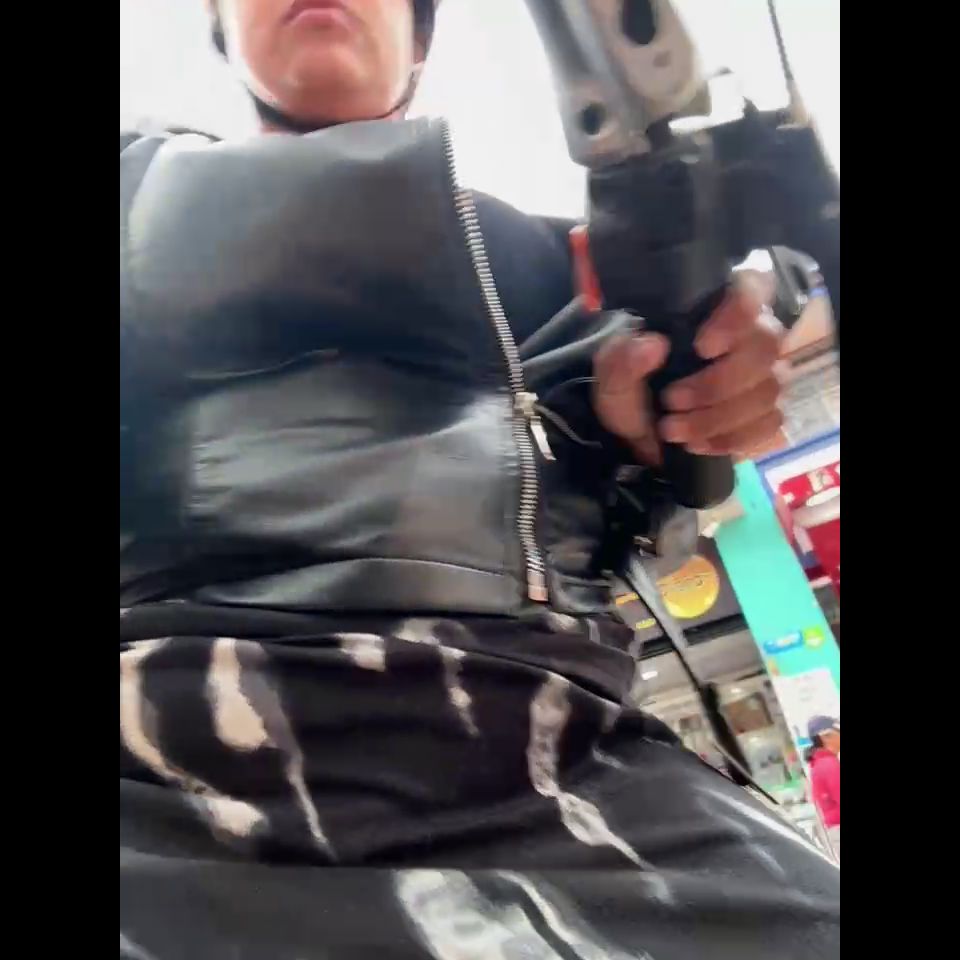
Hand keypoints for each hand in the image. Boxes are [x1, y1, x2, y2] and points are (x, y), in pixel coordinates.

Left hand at [592, 273, 784, 467]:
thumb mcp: (612, 376)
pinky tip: (696, 445)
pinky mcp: (765, 413)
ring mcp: (762, 375)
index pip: (753, 287)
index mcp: (713, 308)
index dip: (738, 314)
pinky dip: (729, 439)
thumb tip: (653, 344)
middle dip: (716, 383)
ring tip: (671, 429)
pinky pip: (768, 424)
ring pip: (767, 390)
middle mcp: (748, 335)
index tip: (703, 347)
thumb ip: (623, 359)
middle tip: (671, 401)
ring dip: (716, 417)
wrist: (633, 437)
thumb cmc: (629, 391)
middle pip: (765, 346)